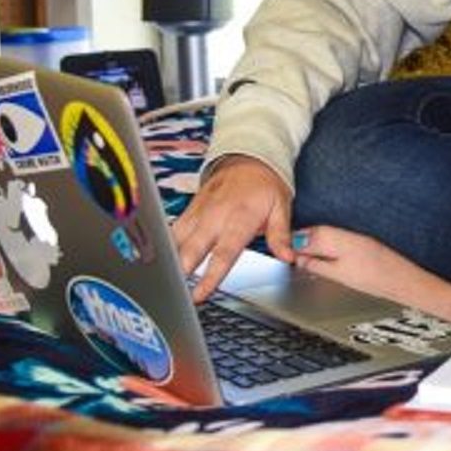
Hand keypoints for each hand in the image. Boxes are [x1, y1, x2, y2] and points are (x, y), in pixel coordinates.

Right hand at [172, 154, 292, 302]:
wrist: (248, 156)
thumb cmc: (265, 184)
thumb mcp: (282, 206)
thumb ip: (281, 235)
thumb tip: (288, 257)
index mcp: (239, 217)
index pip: (223, 253)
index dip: (210, 276)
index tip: (199, 294)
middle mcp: (215, 215)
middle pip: (192, 248)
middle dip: (181, 271)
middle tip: (175, 293)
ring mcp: (200, 211)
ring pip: (177, 239)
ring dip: (170, 260)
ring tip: (165, 282)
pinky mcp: (190, 208)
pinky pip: (174, 229)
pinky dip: (167, 245)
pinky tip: (162, 261)